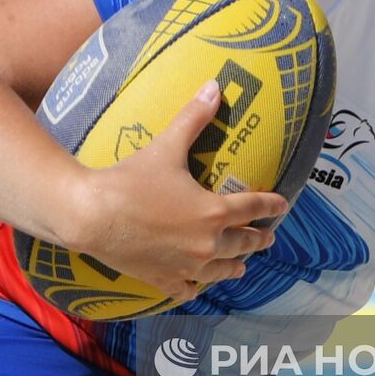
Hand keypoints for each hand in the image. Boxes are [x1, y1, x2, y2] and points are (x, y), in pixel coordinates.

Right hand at [65, 81, 287, 301]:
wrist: (92, 215)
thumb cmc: (131, 180)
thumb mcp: (166, 146)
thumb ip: (194, 118)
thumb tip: (214, 86)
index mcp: (213, 212)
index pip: (253, 207)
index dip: (270, 205)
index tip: (282, 205)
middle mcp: (207, 243)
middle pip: (243, 243)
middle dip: (257, 239)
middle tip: (267, 237)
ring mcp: (186, 265)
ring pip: (221, 270)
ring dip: (234, 265)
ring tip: (241, 265)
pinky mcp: (163, 278)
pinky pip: (187, 288)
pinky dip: (195, 286)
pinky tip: (197, 285)